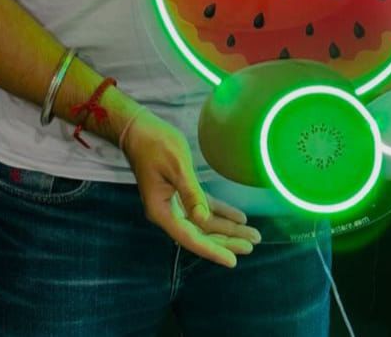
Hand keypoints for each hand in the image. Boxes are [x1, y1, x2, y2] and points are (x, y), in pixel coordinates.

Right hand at [121, 109, 260, 267]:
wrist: (138, 129)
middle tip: (252, 244)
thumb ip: (191, 193)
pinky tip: (238, 218)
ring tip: (251, 235)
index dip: (212, 251)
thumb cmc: (155, 144)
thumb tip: (203, 220)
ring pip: (204, 223)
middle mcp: (167, 213)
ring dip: (227, 229)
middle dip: (226, 241)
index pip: (191, 238)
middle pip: (200, 234)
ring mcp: (174, 204)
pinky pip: (203, 207)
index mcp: (162, 211)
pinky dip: (220, 212)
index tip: (233, 261)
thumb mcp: (177, 166)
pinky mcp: (180, 193)